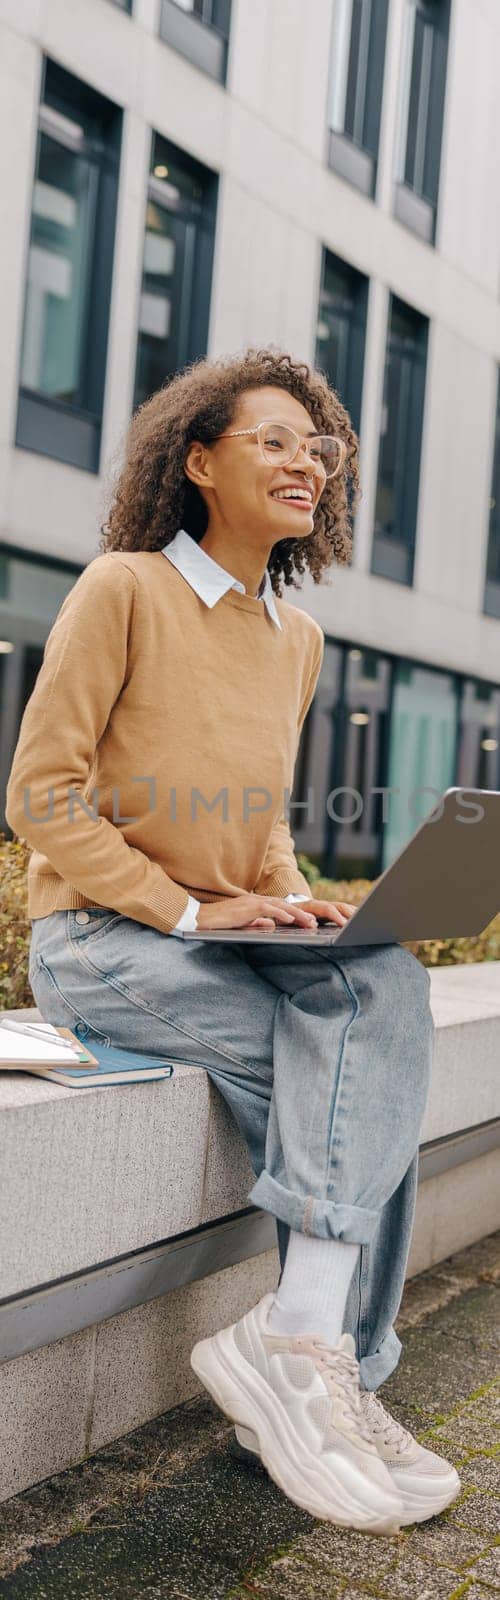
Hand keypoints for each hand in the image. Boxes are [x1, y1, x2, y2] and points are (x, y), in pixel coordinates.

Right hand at [196, 895, 356, 930]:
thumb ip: (257, 922)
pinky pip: (268, 909)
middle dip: (302, 914)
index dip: (296, 915)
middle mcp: (257, 900)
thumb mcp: (243, 923)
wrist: (202, 918)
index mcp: (256, 904)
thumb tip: (270, 925)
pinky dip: (281, 913)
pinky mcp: (247, 907)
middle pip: (285, 906)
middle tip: (315, 923)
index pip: (281, 908)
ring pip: (280, 906)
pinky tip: (291, 919)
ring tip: (309, 923)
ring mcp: (252, 902)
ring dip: (297, 914)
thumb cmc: (220, 922)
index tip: (308, 923)